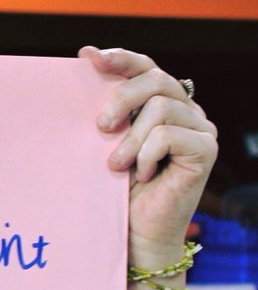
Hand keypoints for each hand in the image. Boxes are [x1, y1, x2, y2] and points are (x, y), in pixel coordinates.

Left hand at [79, 46, 216, 266]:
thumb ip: (104, 110)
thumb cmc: (114, 188)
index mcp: (158, 102)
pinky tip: (143, 174)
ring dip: (130, 138)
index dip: (119, 57)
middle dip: (120, 98)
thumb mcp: (103, 142)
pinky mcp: (206, 149)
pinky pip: (169, 135)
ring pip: (161, 107)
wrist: (134, 232)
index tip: (88, 57)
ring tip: (116, 165)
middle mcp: (184, 109)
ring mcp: (199, 128)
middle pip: (155, 78)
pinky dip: (146, 154)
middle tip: (99, 127)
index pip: (144, 66)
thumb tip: (84, 62)